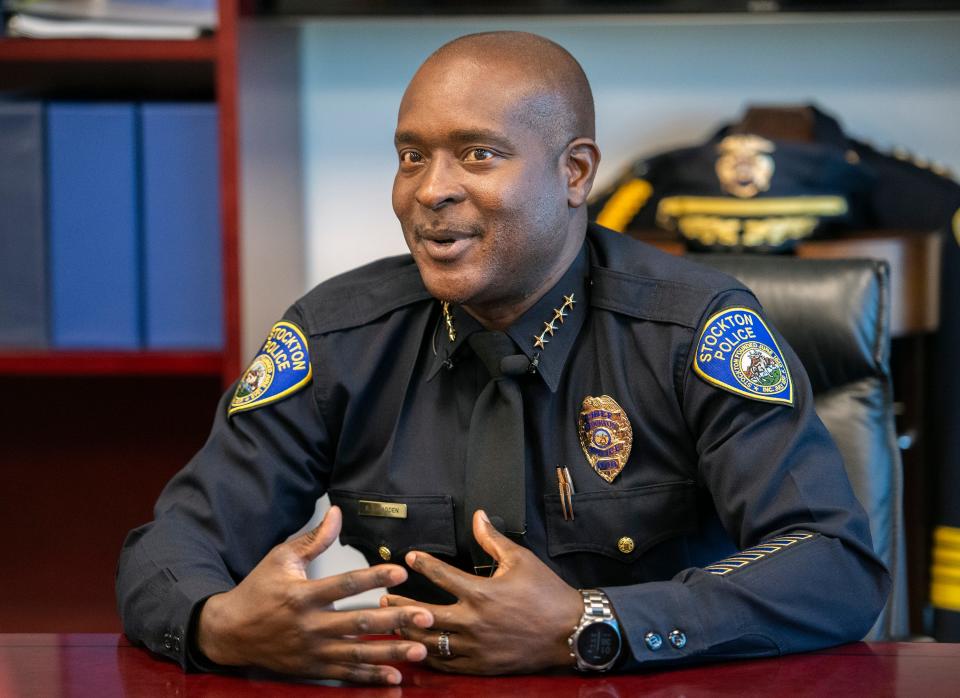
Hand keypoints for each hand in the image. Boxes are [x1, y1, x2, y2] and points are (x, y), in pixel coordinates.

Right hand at [196, 506, 432, 683]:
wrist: (229, 632)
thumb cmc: (258, 590)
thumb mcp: (281, 559)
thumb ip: (314, 540)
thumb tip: (337, 513)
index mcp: (302, 595)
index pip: (345, 584)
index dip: (374, 577)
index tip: (401, 572)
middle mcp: (309, 625)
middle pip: (359, 622)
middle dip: (396, 619)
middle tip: (426, 616)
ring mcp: (311, 650)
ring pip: (358, 653)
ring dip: (392, 652)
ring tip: (421, 649)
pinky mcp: (312, 668)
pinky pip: (346, 674)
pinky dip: (371, 676)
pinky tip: (395, 675)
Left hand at [382, 509, 581, 674]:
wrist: (572, 631)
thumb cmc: (547, 593)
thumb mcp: (521, 560)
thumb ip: (493, 539)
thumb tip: (478, 516)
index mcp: (481, 593)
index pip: (441, 576)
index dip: (423, 564)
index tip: (410, 558)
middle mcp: (473, 621)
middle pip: (425, 614)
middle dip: (401, 604)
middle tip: (387, 596)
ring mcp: (476, 647)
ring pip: (431, 642)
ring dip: (409, 632)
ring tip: (394, 624)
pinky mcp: (483, 665)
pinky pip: (448, 665)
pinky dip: (430, 657)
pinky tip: (419, 650)